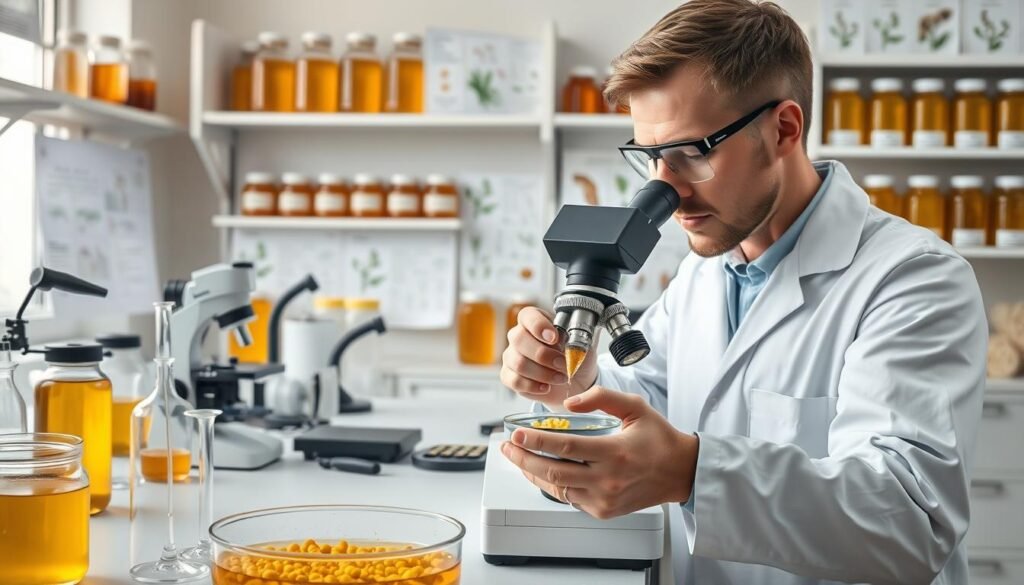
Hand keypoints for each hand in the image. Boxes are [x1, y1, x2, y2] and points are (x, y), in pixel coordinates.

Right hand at [500, 307, 598, 410]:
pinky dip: (533, 386)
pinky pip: (515, 381)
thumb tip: (566, 344)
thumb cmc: (575, 358)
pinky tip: (546, 387)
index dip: (538, 325)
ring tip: (561, 378)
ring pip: (518, 363)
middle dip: (543, 354)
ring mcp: (512, 356)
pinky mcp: (509, 376)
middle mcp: (519, 336)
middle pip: (518, 339)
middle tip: (563, 364)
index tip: (554, 338)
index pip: (528, 315)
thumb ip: (574, 340)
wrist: (575, 381)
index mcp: (536, 320)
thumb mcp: (582, 345)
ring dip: (543, 373)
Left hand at [501, 386, 698, 518]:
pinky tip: (542, 470)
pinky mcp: (602, 511)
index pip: (565, 447)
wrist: (681, 473)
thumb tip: (569, 404)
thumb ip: (601, 398)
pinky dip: (552, 484)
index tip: (516, 434)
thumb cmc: (659, 439)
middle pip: (552, 472)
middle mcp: (607, 480)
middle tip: (507, 447)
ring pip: (556, 488)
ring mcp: (603, 499)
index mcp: (614, 453)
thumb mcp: (635, 407)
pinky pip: (569, 497)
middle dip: (523, 459)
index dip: (536, 442)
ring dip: (532, 472)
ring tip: (518, 457)